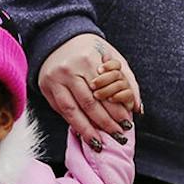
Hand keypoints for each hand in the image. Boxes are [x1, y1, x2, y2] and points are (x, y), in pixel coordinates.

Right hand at [39, 33, 137, 148]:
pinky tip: (83, 133)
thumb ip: (128, 80)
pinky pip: (61, 110)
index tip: (127, 123)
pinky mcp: (46, 88)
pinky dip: (73, 123)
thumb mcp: (112, 57)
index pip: (105, 91)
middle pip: (89, 103)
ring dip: (87, 130)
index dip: (116, 110)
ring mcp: (55, 80)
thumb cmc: (89, 50)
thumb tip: (137, 108)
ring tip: (99, 143)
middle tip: (118, 136)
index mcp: (88, 60)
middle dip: (105, 123)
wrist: (58, 40)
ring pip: (72, 111)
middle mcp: (69, 70)